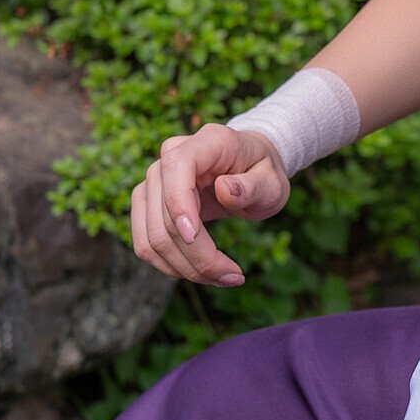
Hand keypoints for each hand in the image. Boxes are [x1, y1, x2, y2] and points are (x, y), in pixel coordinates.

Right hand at [129, 125, 290, 287]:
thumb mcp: (272, 181)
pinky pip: (147, 243)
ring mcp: (154, 181)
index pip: (177, 167)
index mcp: (206, 142)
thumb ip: (252, 185)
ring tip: (222, 278)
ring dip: (184, 267)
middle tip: (234, 276)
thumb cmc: (263, 173)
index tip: (194, 238)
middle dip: (197, 255)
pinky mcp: (148, 204)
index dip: (179, 204)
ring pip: (151, 236)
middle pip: (164, 215)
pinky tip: (203, 272)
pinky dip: (172, 265)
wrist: (249, 169)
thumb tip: (224, 189)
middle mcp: (171, 156)